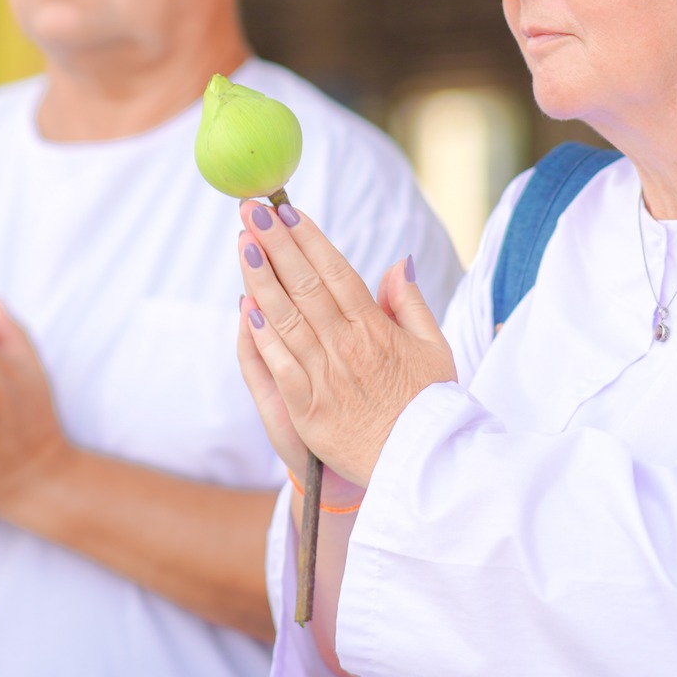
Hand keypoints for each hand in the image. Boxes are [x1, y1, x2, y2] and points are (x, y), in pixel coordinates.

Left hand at [235, 201, 455, 486]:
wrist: (421, 467)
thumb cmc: (428, 404)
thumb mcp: (434, 348)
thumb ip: (411, 303)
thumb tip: (398, 262)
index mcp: (377, 329)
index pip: (336, 272)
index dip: (309, 239)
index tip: (288, 211)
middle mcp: (347, 347)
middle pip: (304, 285)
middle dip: (275, 243)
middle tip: (251, 210)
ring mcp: (324, 376)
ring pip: (285, 317)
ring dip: (260, 277)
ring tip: (241, 242)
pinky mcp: (307, 407)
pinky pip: (279, 363)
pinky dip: (261, 334)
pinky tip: (246, 304)